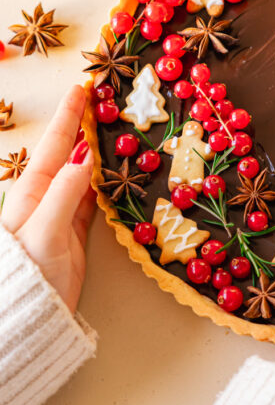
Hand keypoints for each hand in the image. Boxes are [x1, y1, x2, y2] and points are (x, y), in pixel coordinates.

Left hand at [1, 85, 94, 312]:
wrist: (26, 319)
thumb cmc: (26, 275)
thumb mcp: (45, 229)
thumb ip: (67, 191)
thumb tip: (86, 154)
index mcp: (33, 191)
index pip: (56, 142)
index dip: (70, 114)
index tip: (84, 86)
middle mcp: (47, 197)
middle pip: (71, 152)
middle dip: (86, 124)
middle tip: (106, 99)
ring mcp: (61, 214)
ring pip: (85, 172)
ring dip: (99, 149)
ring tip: (116, 127)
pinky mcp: (75, 233)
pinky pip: (95, 197)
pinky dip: (107, 179)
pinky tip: (117, 169)